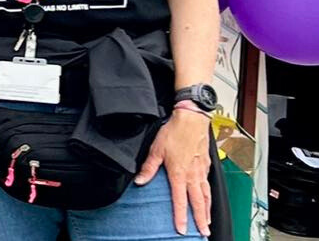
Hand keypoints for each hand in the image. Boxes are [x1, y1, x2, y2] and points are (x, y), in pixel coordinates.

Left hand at [137, 108, 211, 234]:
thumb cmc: (174, 133)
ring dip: (207, 211)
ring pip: (207, 195)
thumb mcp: (156, 150)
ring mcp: (201, 171)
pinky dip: (210, 196)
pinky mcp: (207, 166)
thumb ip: (148, 168)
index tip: (181, 229)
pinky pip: (209, 185)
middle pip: (198, 202)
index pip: (180, 200)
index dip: (180, 216)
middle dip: (200, 219)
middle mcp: (192, 175)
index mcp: (179, 173)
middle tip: (203, 232)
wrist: (191, 120)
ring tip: (207, 222)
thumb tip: (140, 180)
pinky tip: (209, 200)